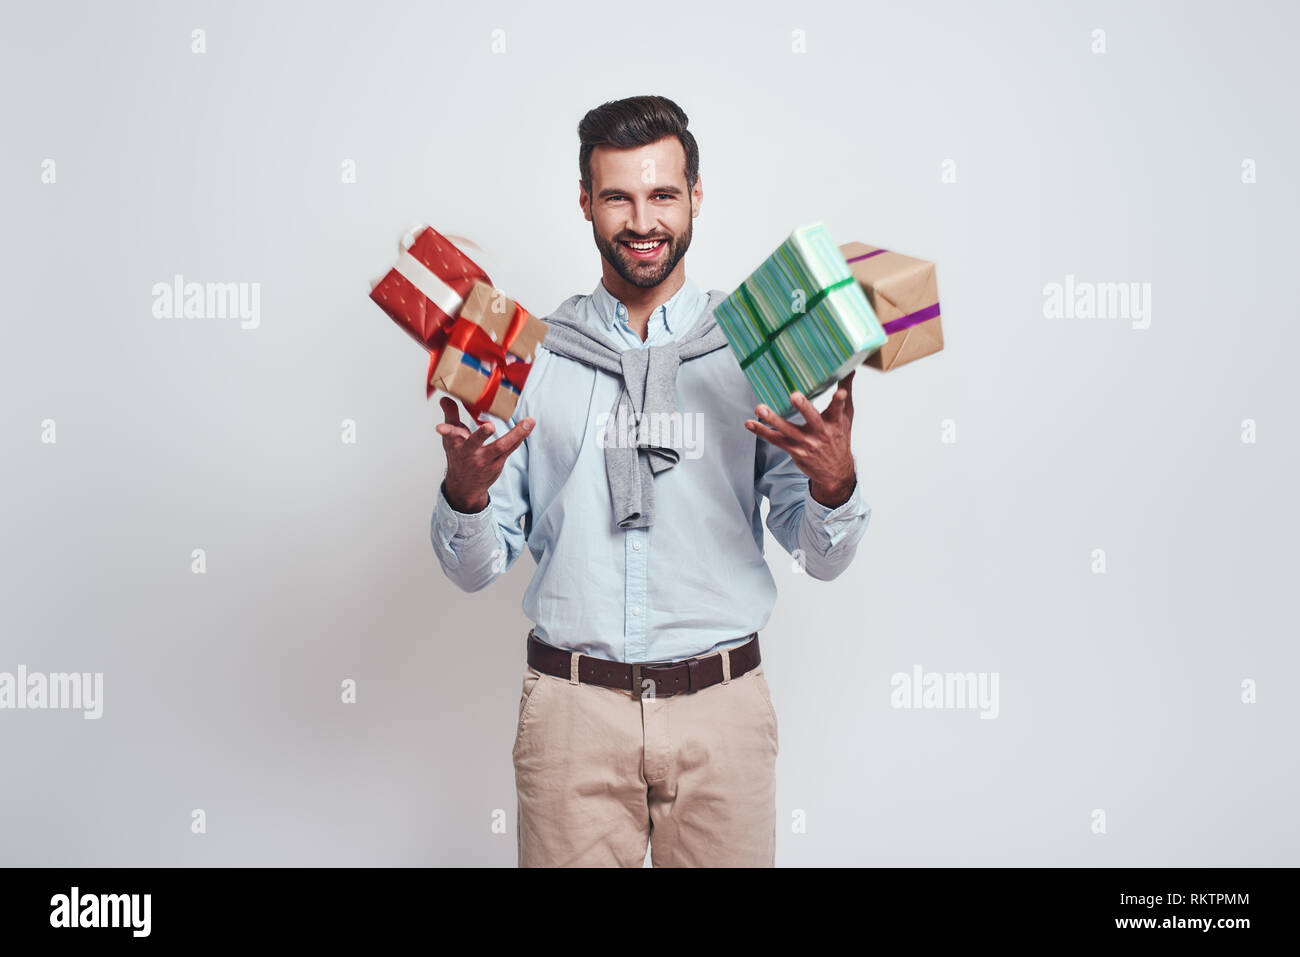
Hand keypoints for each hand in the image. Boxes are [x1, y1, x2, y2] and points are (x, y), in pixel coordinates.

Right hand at [436, 396, 533, 512]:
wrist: (465, 486)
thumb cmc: (458, 456)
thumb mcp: (451, 437)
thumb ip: (450, 416)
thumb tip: (445, 398)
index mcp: (456, 444)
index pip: (449, 435)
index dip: (445, 430)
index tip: (438, 428)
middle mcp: (470, 452)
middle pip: (476, 442)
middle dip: (482, 434)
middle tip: (489, 426)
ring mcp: (485, 460)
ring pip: (501, 446)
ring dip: (516, 434)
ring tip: (529, 422)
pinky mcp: (498, 464)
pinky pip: (510, 449)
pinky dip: (520, 437)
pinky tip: (528, 426)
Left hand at [745, 370, 856, 508]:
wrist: (835, 471)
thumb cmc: (840, 438)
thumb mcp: (846, 417)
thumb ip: (846, 392)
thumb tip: (851, 370)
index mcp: (835, 422)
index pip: (838, 410)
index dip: (839, 401)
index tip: (839, 393)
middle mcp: (821, 433)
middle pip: (812, 419)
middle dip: (803, 407)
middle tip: (794, 396)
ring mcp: (806, 443)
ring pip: (788, 430)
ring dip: (773, 419)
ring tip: (760, 409)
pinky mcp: (794, 450)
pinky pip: (776, 440)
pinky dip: (762, 431)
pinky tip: (750, 423)